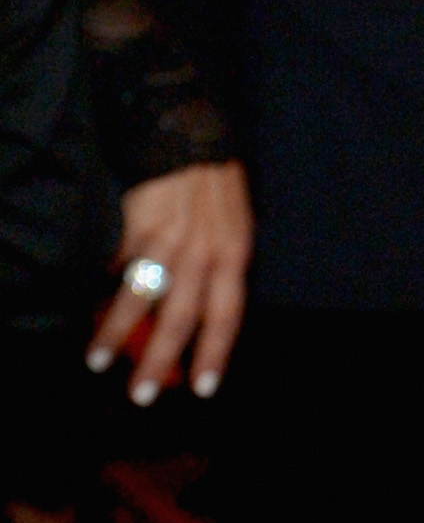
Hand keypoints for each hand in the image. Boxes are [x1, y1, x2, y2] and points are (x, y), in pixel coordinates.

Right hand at [89, 158, 252, 404]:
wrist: (187, 129)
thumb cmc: (213, 183)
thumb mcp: (232, 226)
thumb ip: (218, 268)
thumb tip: (195, 314)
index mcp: (233, 254)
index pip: (227, 316)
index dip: (214, 354)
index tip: (201, 388)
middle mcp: (203, 252)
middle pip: (181, 319)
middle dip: (158, 361)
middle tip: (140, 394)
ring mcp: (169, 240)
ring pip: (140, 299)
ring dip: (115, 334)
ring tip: (97, 360)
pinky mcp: (137, 226)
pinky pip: (117, 267)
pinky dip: (103, 289)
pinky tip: (90, 304)